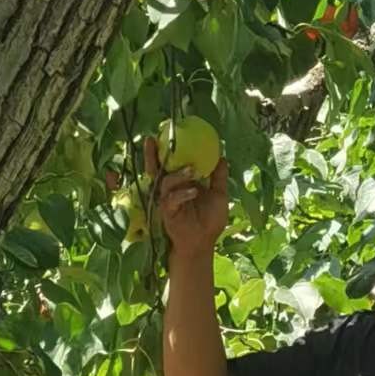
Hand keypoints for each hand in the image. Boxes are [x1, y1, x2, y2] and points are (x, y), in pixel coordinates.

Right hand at [144, 136, 228, 258]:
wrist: (204, 243)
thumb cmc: (209, 219)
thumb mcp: (219, 194)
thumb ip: (218, 176)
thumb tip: (222, 156)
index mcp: (180, 182)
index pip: (169, 163)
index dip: (164, 150)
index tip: (164, 133)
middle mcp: (170, 189)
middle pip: (156, 169)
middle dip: (152, 155)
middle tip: (152, 140)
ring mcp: (166, 200)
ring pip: (164, 182)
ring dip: (177, 174)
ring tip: (192, 170)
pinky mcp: (167, 212)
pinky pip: (171, 200)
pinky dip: (181, 193)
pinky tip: (193, 191)